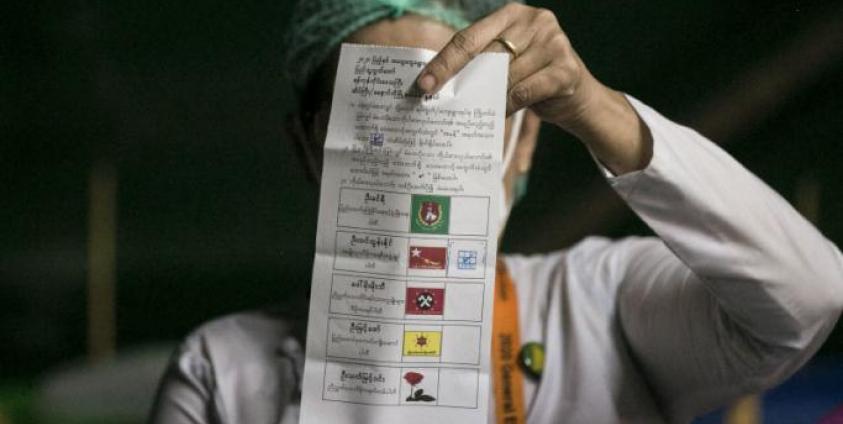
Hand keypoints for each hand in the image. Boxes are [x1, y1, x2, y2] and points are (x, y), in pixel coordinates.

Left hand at [416, 3, 598, 128]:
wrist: (578, 96)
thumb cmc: (532, 78)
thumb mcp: (507, 61)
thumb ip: (482, 63)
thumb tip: (438, 86)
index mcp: (512, 14)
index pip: (468, 38)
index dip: (443, 62)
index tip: (423, 84)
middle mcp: (535, 22)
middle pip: (486, 56)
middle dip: (462, 82)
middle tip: (441, 103)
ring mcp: (554, 43)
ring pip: (505, 76)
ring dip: (488, 98)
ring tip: (477, 112)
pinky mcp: (566, 69)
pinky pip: (524, 91)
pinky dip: (509, 105)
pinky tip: (501, 113)